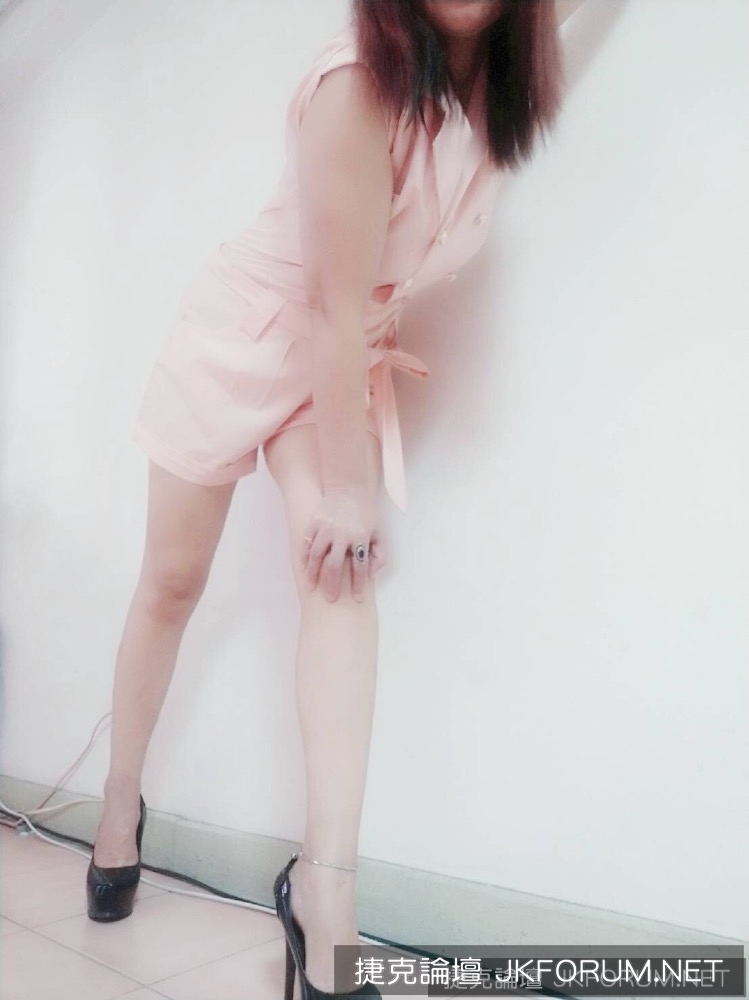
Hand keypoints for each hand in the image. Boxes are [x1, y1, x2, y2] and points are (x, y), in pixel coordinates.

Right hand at [301, 484, 387, 601]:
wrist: (349, 486)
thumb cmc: (366, 512)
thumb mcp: (379, 531)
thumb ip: (380, 554)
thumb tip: (371, 574)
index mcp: (361, 537)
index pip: (360, 567)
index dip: (359, 585)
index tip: (357, 599)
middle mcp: (343, 534)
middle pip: (335, 566)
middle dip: (333, 585)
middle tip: (331, 599)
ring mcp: (326, 527)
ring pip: (317, 556)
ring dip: (313, 574)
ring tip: (311, 587)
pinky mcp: (315, 521)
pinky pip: (307, 543)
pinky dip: (305, 557)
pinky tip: (304, 568)